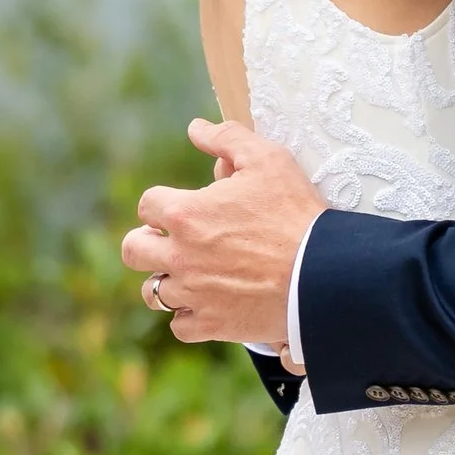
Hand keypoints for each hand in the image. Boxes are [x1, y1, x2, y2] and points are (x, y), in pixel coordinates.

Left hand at [120, 122, 325, 350]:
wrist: (321, 274)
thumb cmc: (295, 214)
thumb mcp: (267, 159)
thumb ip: (227, 138)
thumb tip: (196, 129)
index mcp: (186, 214)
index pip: (147, 205)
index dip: (163, 204)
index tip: (180, 208)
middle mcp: (179, 256)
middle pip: (133, 250)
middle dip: (146, 243)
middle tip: (169, 242)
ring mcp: (193, 293)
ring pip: (152, 292)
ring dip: (166, 281)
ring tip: (188, 274)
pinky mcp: (211, 324)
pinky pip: (179, 326)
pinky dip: (188, 317)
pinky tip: (207, 304)